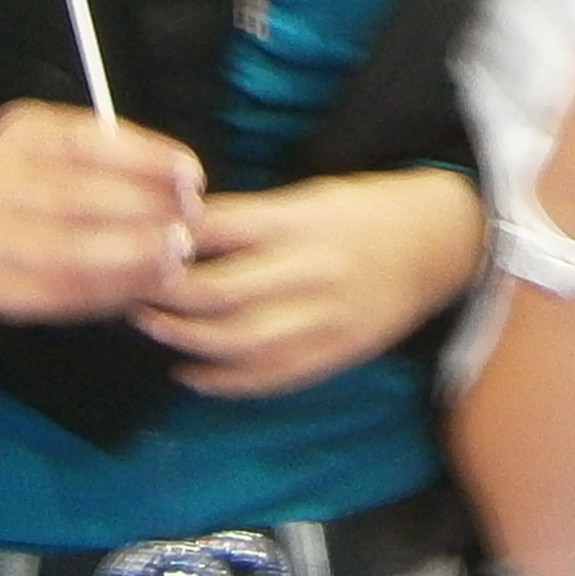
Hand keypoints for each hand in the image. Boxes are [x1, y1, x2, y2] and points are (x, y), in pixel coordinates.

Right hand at [0, 102, 206, 322]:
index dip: (143, 159)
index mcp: (19, 135)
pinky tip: (150, 281)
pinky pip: (62, 295)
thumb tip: (184, 180)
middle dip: (141, 211)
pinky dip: (112, 290)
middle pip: (71, 198)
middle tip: (191, 221)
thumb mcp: (73, 143)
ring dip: (132, 258)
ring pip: (65, 253)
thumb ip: (121, 154)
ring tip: (177, 255)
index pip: (83, 143)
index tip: (192, 174)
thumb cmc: (50, 172)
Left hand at [139, 169, 488, 397]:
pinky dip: (224, 381)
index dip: (170, 238)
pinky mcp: (338, 353)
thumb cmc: (370, 209)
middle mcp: (313, 270)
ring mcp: (327, 318)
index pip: (221, 229)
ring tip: (150, 327)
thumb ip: (252, 217)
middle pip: (220, 292)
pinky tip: (191, 373)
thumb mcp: (312, 195)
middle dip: (165, 295)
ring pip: (239, 342)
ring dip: (184, 340)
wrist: (446, 244)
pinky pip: (271, 377)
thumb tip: (179, 228)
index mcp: (305, 219)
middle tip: (128, 289)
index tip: (133, 238)